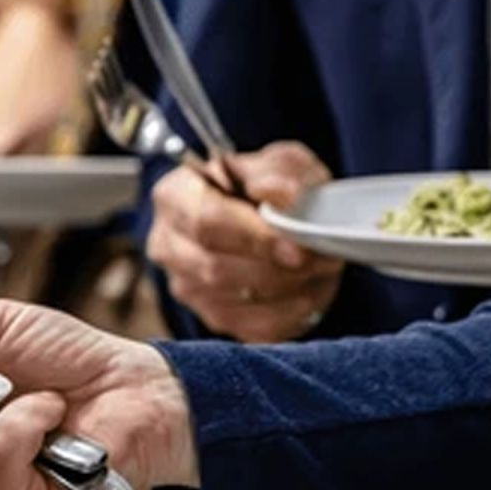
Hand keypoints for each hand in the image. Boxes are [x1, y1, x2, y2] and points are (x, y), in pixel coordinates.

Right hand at [147, 141, 342, 342]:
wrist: (270, 220)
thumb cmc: (271, 187)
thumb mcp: (281, 162)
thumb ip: (279, 171)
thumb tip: (278, 194)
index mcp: (175, 196)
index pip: (206, 221)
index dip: (253, 238)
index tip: (295, 247)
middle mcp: (168, 245)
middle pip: (215, 268)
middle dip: (275, 268)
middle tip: (322, 259)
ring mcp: (186, 287)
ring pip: (235, 301)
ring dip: (288, 289)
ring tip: (321, 269)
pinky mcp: (212, 318)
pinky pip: (252, 328)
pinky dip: (289, 312)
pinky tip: (309, 291)